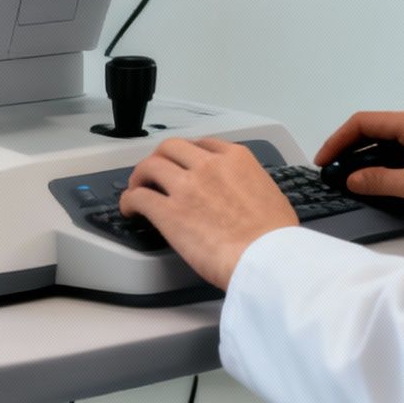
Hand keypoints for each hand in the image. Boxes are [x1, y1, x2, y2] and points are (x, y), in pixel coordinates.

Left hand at [119, 138, 297, 288]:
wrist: (267, 259)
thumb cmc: (275, 238)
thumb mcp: (271, 195)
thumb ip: (251, 186)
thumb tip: (246, 196)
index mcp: (236, 159)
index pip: (202, 144)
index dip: (187, 154)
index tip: (183, 164)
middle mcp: (208, 165)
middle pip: (171, 148)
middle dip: (160, 159)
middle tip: (155, 172)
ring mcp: (186, 186)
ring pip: (150, 166)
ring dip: (140, 176)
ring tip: (137, 188)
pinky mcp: (168, 212)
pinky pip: (138, 197)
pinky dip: (129, 201)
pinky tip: (129, 209)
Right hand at [316, 109, 403, 218]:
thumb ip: (379, 181)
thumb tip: (355, 179)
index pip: (363, 123)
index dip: (339, 140)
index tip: (326, 159)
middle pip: (374, 131)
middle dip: (351, 150)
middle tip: (335, 170)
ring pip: (388, 143)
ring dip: (369, 160)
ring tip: (354, 180)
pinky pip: (402, 152)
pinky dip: (386, 165)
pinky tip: (381, 183)